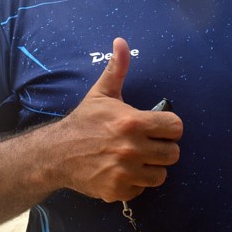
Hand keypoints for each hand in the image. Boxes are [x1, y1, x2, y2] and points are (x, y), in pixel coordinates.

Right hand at [54, 37, 182, 201]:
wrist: (56, 153)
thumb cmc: (84, 121)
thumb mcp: (102, 93)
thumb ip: (117, 68)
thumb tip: (121, 41)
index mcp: (132, 122)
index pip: (176, 128)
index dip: (169, 127)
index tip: (158, 127)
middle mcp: (131, 148)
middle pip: (173, 154)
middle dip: (162, 148)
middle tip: (147, 144)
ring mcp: (125, 172)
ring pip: (161, 175)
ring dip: (151, 168)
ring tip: (136, 159)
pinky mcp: (118, 190)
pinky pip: (142, 189)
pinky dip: (134, 183)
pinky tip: (122, 172)